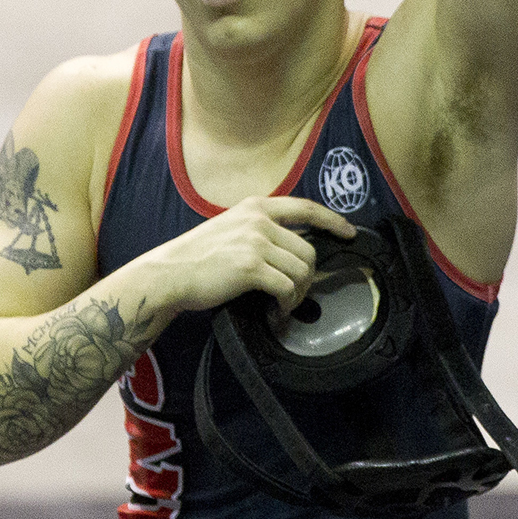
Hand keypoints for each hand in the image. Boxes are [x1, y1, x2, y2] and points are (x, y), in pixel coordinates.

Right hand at [136, 196, 355, 315]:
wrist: (168, 273)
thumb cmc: (197, 257)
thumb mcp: (231, 227)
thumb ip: (259, 229)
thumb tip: (292, 247)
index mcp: (256, 206)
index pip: (306, 207)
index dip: (332, 220)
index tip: (348, 232)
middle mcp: (259, 220)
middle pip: (309, 249)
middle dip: (309, 276)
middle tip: (297, 293)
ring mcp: (255, 241)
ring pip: (301, 270)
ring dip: (299, 293)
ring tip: (285, 304)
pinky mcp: (250, 267)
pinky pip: (287, 288)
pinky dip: (287, 304)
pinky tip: (277, 311)